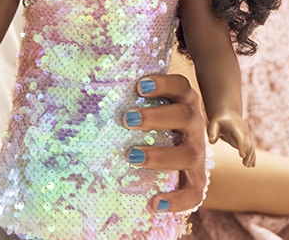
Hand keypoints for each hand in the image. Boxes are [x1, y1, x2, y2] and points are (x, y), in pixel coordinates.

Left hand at [124, 74, 206, 212]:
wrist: (183, 142)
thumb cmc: (154, 114)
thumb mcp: (149, 100)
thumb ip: (129, 92)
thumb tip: (91, 86)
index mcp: (183, 100)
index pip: (180, 86)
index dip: (164, 84)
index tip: (139, 86)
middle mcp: (194, 123)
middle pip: (184, 116)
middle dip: (156, 117)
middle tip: (127, 120)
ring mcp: (197, 150)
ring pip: (189, 153)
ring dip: (161, 156)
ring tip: (132, 156)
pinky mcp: (197, 177)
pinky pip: (194, 192)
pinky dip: (177, 200)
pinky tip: (154, 203)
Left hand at [207, 108, 255, 167]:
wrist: (228, 114)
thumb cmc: (220, 120)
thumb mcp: (214, 123)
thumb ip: (212, 132)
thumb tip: (211, 142)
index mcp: (236, 127)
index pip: (241, 138)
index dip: (242, 147)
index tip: (242, 156)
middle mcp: (244, 132)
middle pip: (248, 144)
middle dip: (248, 154)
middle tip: (245, 165)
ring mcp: (246, 136)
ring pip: (251, 147)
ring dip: (251, 157)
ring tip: (247, 166)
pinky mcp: (246, 140)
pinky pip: (251, 148)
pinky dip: (252, 156)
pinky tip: (252, 165)